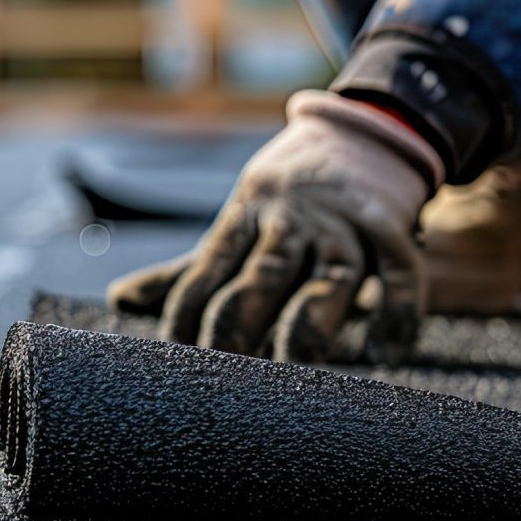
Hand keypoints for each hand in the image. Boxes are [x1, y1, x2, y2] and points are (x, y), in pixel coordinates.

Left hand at [107, 90, 440, 363]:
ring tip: (293, 369)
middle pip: (262, 277)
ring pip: (329, 278)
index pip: (206, 273)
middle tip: (225, 383)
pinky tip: (384, 359)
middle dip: (239, 328)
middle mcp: (292, 220)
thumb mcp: (237, 226)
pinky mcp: (392, 228)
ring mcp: (344, 224)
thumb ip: (190, 270)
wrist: (360, 137)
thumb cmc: (286, 205)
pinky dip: (397, 314)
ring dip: (309, 326)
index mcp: (244, 218)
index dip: (187, 321)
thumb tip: (119, 300)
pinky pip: (401, 272)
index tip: (179, 367)